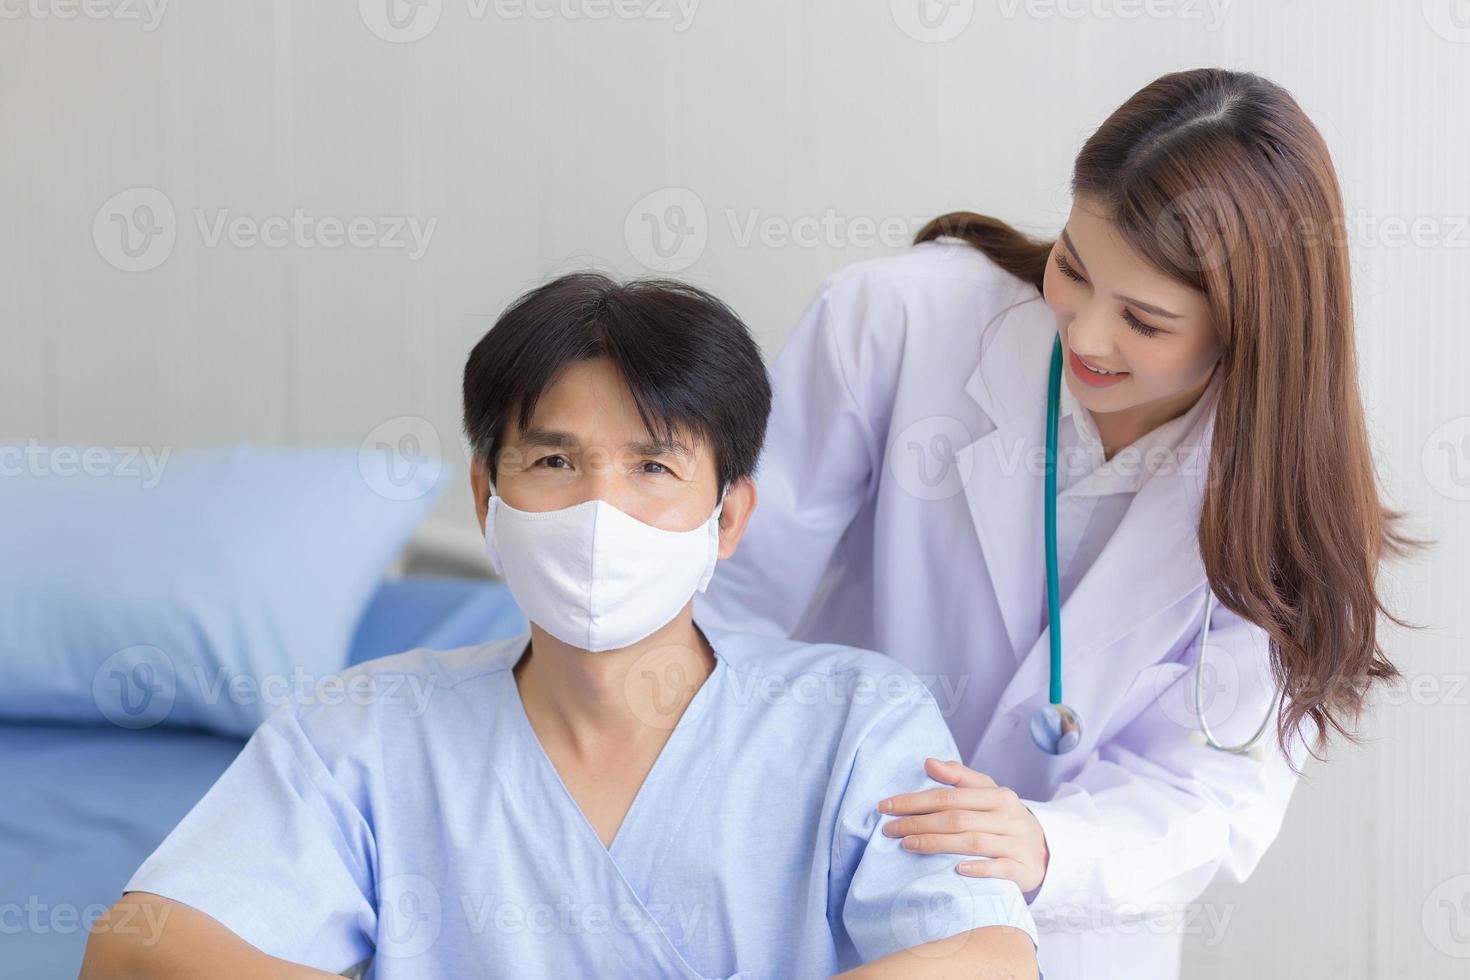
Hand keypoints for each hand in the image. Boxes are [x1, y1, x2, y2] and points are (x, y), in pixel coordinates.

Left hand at [877, 758, 1049, 894]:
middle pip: (956, 818)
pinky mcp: (1023, 869)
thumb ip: (959, 777)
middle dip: (918, 823)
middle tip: (889, 830)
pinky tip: (956, 869)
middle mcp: (1007, 817)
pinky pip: (1000, 868)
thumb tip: (928, 762)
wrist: (1046, 850)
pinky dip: (979, 868)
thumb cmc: (1004, 819)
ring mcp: (1016, 843)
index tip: (885, 807)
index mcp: (997, 795)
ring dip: (937, 844)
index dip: (915, 801)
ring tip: (908, 845)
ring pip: (972, 842)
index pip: (949, 796)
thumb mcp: (988, 793)